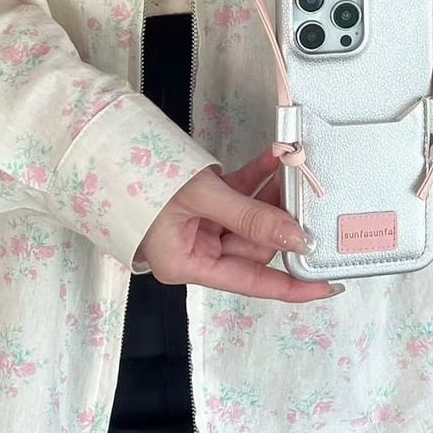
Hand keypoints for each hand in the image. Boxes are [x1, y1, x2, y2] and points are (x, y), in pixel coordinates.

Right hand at [134, 149, 343, 301]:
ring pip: (250, 216)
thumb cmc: (141, 181)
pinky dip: (254, 177)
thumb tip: (298, 239)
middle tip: (308, 193)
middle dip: (282, 218)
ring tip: (293, 168)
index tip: (329, 284)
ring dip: (271, 192)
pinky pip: (237, 194)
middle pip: (255, 244)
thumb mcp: (202, 200)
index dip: (292, 285)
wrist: (102, 148)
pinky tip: (273, 158)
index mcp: (190, 265)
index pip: (253, 282)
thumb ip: (252, 218)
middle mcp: (197, 250)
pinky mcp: (201, 201)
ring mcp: (199, 224)